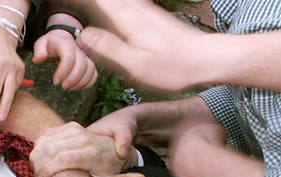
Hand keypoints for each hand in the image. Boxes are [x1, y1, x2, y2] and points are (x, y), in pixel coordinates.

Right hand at [30, 122, 132, 176]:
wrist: (112, 148)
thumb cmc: (106, 170)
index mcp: (93, 154)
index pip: (63, 158)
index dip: (47, 169)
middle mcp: (84, 139)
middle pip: (51, 148)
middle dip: (38, 164)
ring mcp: (76, 130)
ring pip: (46, 141)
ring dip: (36, 156)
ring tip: (35, 169)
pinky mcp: (69, 126)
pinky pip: (46, 135)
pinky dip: (38, 147)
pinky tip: (39, 159)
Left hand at [33, 30, 97, 89]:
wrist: (62, 39)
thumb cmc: (51, 44)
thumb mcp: (41, 43)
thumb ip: (39, 50)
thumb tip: (38, 59)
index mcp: (66, 44)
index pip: (69, 57)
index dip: (63, 71)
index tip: (55, 81)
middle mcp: (78, 50)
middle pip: (82, 64)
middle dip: (73, 78)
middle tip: (63, 86)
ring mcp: (85, 57)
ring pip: (90, 69)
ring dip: (81, 82)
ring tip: (69, 88)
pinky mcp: (89, 64)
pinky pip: (94, 74)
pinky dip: (88, 83)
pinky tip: (77, 87)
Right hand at [76, 0, 205, 91]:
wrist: (207, 59)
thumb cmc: (174, 66)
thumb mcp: (136, 64)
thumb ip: (109, 48)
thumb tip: (83, 35)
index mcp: (130, 20)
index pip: (100, 0)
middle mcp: (137, 10)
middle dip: (92, 0)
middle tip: (73, 0)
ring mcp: (146, 11)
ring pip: (119, 0)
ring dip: (103, 2)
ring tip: (89, 3)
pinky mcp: (152, 16)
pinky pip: (128, 2)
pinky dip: (116, 4)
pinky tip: (114, 7)